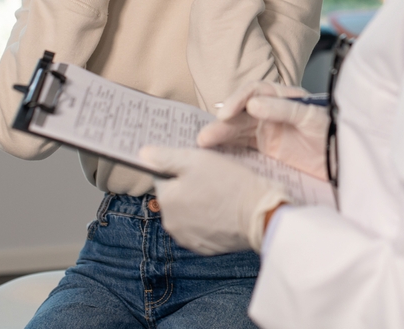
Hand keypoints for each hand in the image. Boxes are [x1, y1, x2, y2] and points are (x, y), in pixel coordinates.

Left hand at [138, 146, 288, 254]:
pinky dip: (210, 219)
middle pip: (175, 197)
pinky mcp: (206, 248)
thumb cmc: (230, 184)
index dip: (180, 167)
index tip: (198, 164)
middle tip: (213, 177)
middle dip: (189, 186)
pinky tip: (226, 210)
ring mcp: (189, 239)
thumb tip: (142, 154)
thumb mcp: (197, 160)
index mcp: (166, 200)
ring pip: (189, 213)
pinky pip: (202, 228)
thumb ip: (166, 157)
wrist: (261, 216)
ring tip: (222, 193)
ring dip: (199, 203)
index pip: (163, 177)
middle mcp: (172, 224)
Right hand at [198, 81, 328, 179]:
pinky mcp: (268, 150)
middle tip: (205, 136)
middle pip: (241, 113)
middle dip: (222, 122)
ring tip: (203, 143)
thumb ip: (283, 109)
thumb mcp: (311, 117)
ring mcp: (268, 131)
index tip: (225, 113)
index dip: (237, 100)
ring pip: (238, 130)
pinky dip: (228, 149)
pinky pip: (243, 147)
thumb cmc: (333, 132)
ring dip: (220, 136)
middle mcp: (272, 111)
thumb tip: (252, 104)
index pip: (253, 91)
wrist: (345, 161)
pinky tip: (215, 153)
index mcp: (283, 97)